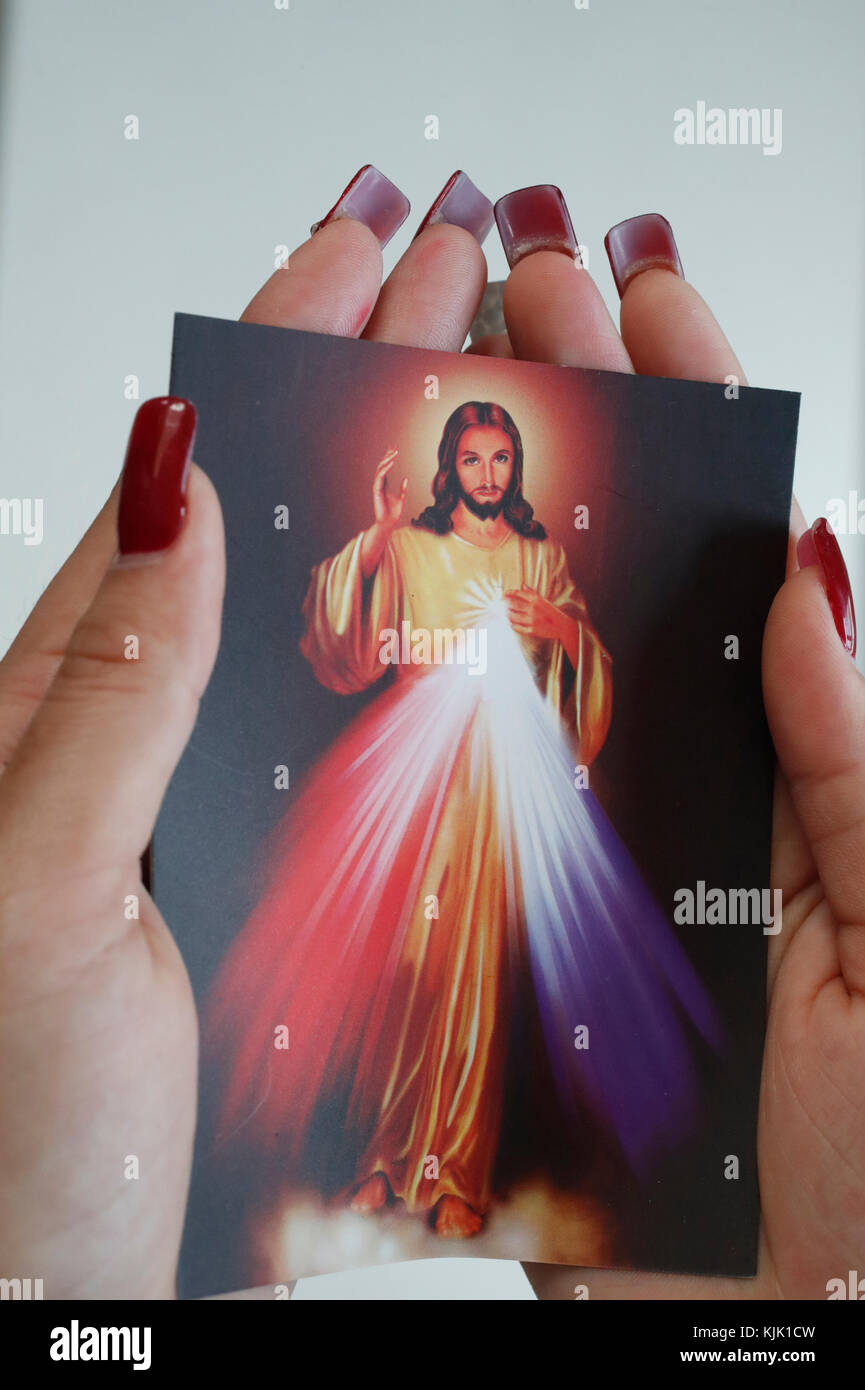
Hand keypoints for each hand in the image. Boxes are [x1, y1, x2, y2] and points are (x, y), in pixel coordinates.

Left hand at [0, 178, 489, 1296]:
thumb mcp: (33, 888)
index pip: (193, 473)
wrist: (32, 1282)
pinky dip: (386, 634)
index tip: (366, 244)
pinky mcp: (246, 866)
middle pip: (257, 507)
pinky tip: (436, 602)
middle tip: (447, 266)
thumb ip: (110, 696)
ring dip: (377, 486)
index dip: (279, 345)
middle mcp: (128, 726)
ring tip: (461, 387)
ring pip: (300, 600)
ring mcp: (194, 789)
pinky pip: (322, 717)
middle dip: (351, 373)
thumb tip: (176, 493)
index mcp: (62, 695)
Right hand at [360, 447, 408, 577]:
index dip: (388, 459)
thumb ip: (403, 489)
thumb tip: (406, 479)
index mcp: (384, 485)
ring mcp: (377, 487)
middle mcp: (379, 484)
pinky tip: (391, 463)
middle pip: (382, 467)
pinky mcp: (376, 491)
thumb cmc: (394, 513)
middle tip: (394, 448)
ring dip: (386, 461)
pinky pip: (380, 477)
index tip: (393, 449)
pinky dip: (385, 470)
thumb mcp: (401, 498)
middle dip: (387, 457)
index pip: (385, 468)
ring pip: (380, 470)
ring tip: (394, 454)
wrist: (388, 523)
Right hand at [475, 202, 861, 1300]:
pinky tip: (364, 624)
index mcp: (790, 774)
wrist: (802, 1312)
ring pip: (519, 677)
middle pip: (614, 578)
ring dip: (473, 538)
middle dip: (571, 419)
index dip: (695, 410)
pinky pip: (452, 816)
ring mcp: (586, 867)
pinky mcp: (510, 951)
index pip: (731, 550)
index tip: (635, 291)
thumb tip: (811, 576)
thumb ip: (853, 759)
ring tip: (427, 400)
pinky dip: (404, 719)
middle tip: (515, 286)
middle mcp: (680, 802)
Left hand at [504, 583, 566, 641]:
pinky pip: (518, 627)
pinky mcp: (532, 630)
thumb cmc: (552, 613)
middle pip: (514, 604)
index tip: (504, 594)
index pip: (520, 594)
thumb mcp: (544, 601)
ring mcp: (532, 620)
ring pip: (513, 616)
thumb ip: (533, 593)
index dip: (510, 593)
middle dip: (505, 603)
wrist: (561, 626)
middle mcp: (533, 609)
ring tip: (504, 613)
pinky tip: (510, 623)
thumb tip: (523, 585)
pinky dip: (512, 625)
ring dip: (507, 614)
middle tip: (500, 603)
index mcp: (536, 601)